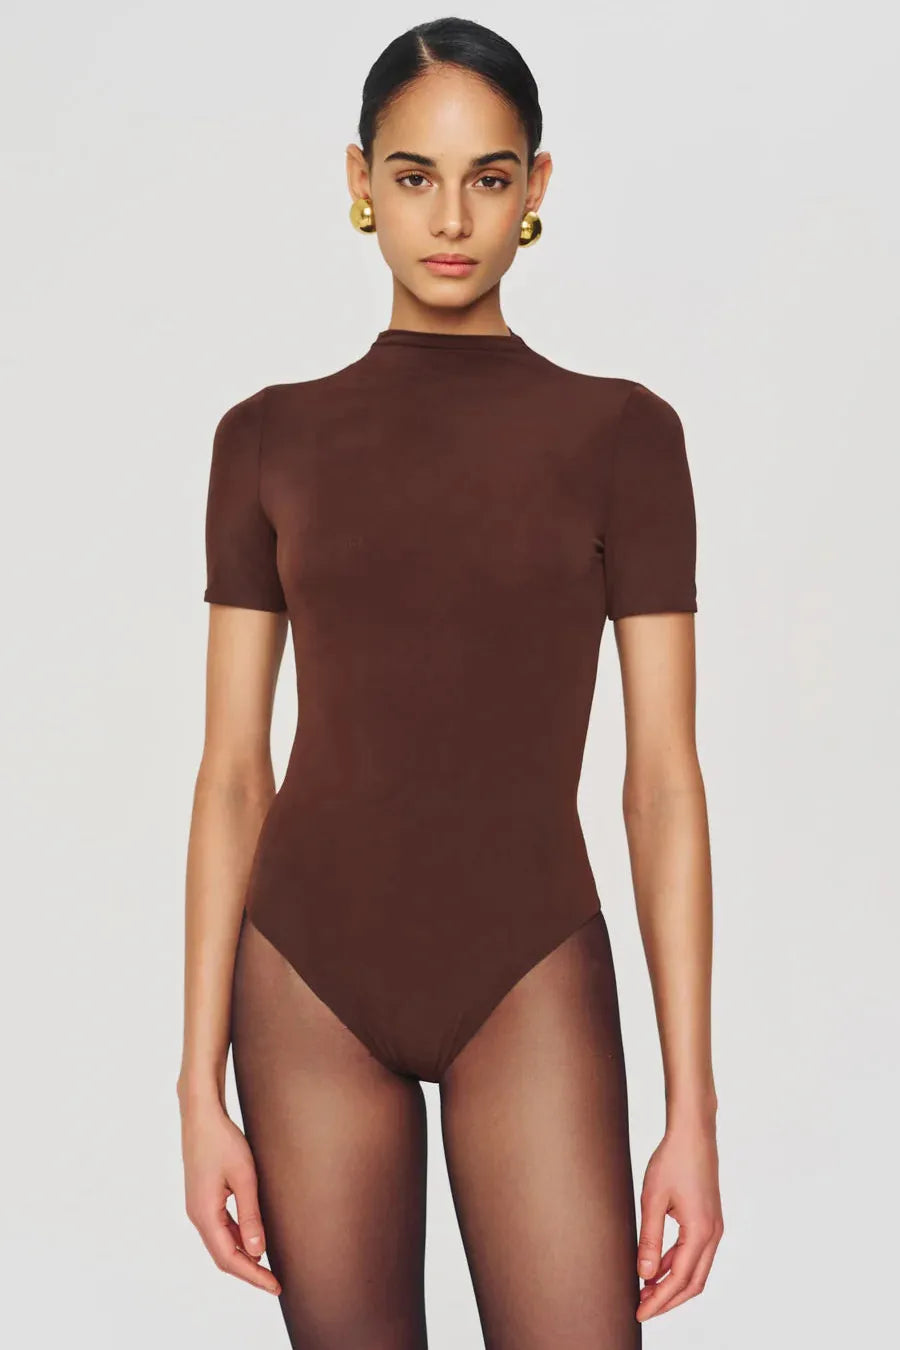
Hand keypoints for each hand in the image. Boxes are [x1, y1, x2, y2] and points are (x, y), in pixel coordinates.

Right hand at [179, 1095, 280, 1296]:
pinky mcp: (203, 1198)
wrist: (202, 1115)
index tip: (274, 1285)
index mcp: (204, 1214)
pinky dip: (236, 1239)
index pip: (229, 1259)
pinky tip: (253, 1239)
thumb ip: (251, 1216)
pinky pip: (220, 1228)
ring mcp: (198, 1207)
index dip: (253, 1276)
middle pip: (223, 1256)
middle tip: (274, 1281)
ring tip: (268, 1266)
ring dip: (243, 1256)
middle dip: (249, 1271)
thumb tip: (258, 1251)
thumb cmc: (223, 1141)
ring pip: (221, 1243)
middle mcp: (197, 1216)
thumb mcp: (244, 1177)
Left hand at [635, 1116, 723, 1320]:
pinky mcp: (709, 1219)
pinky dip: (677, 1265)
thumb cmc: (672, 1160)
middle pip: (693, 1283)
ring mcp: (714, 1227)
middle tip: (642, 1308)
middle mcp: (712, 1234)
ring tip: (645, 1290)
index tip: (639, 1312)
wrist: (693, 1133)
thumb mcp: (653, 1199)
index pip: (680, 1279)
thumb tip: (645, 1274)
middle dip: (668, 1300)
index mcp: (700, 1231)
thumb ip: (650, 1238)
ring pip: (696, 1270)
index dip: (659, 1300)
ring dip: (673, 1284)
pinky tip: (657, 1266)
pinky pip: (695, 1253)